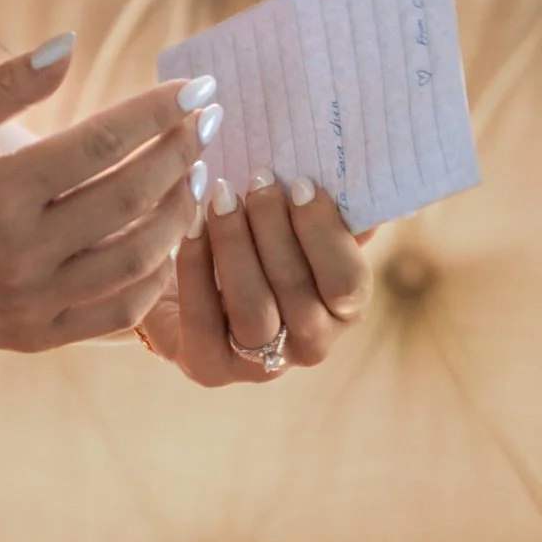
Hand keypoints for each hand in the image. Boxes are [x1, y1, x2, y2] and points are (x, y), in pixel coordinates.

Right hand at [0, 40, 215, 353]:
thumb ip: (10, 82)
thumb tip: (72, 42)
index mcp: (1, 191)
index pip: (102, 143)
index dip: (157, 112)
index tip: (197, 87)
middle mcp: (22, 251)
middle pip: (130, 199)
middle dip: (181, 154)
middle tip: (208, 122)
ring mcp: (34, 300)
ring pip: (136, 260)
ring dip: (178, 213)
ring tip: (194, 175)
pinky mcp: (39, 334)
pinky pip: (119, 311)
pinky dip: (155, 275)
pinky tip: (167, 238)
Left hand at [137, 168, 374, 387]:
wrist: (187, 285)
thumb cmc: (257, 240)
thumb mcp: (296, 223)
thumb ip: (330, 208)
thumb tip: (355, 174)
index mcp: (344, 310)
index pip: (348, 283)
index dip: (324, 232)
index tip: (300, 183)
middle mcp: (310, 345)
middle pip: (298, 293)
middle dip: (274, 227)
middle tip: (257, 178)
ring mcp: (259, 365)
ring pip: (254, 310)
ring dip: (236, 245)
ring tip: (222, 197)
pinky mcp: (208, 367)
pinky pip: (202, 317)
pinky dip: (195, 262)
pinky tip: (191, 222)